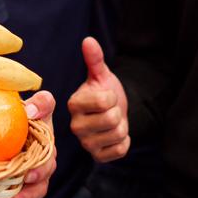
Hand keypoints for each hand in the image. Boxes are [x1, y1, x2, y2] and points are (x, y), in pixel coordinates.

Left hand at [0, 89, 56, 197]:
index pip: (47, 160)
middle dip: (28, 195)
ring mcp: (30, 184)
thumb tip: (30, 112)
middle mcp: (41, 169)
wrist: (10, 122)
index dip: (40, 170)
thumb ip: (41, 102)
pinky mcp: (18, 195)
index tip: (27, 175)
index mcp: (45, 149)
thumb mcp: (37, 104)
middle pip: (40, 186)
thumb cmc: (23, 112)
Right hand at [68, 37, 129, 161]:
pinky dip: (124, 141)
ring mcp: (86, 143)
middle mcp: (75, 125)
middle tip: (110, 111)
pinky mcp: (97, 156)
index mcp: (73, 104)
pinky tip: (114, 135)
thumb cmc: (104, 92)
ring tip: (112, 122)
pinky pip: (120, 150)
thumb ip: (95, 59)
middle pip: (112, 118)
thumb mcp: (101, 75)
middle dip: (118, 112)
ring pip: (118, 134)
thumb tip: (88, 40)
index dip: (112, 97)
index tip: (106, 97)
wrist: (112, 112)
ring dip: (121, 127)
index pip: (104, 101)